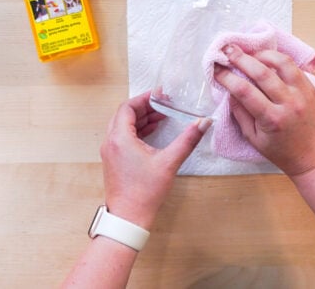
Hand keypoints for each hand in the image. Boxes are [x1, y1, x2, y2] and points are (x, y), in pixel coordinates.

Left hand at [100, 92, 210, 228]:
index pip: (128, 107)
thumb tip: (204, 122)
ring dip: (140, 119)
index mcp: (119, 138)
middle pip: (124, 114)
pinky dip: (136, 131)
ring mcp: (110, 152)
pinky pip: (122, 137)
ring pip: (123, 126)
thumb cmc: (145, 192)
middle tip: (163, 104)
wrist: (128, 218)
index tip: (161, 95)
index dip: (144, 98)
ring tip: (161, 116)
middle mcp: (111, 142)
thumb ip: (187, 140)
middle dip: (144, 107)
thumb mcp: (169, 162)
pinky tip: (152, 132)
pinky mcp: (114, 161)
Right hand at [213, 44, 314, 176]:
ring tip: (250, 53)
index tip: (216, 69)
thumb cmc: (280, 151)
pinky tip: (268, 59)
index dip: (227, 77)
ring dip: (263, 54)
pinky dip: (279, 60)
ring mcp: (302, 94)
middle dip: (241, 59)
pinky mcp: (311, 89)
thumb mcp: (253, 138)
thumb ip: (240, 113)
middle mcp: (288, 103)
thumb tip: (229, 91)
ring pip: (282, 63)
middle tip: (228, 50)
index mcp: (271, 119)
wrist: (312, 157)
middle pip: (261, 72)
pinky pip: (294, 67)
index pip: (244, 91)